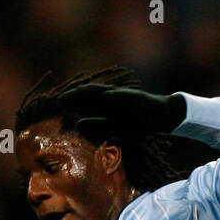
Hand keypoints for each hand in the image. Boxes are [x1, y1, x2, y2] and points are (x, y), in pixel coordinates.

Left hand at [68, 84, 185, 141]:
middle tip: (61, 98)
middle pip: (91, 94)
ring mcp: (123, 97)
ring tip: (79, 92)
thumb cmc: (137, 122)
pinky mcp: (136, 98)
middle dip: (77, 96)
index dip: (72, 101)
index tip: (59, 103)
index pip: (85, 100)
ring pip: (105, 92)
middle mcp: (112, 98)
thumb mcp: (115, 127)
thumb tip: (77, 126)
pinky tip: (107, 96)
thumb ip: (96, 126)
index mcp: (105, 104)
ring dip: (93, 92)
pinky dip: (116, 96)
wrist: (161, 117)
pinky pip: (125, 96)